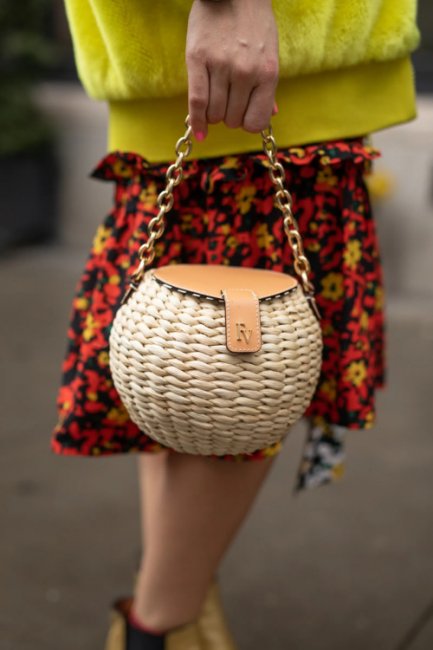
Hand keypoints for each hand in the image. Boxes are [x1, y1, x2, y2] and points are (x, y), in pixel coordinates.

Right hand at [186, 0, 278, 139]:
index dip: (248, 123)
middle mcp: (245, 73)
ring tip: (215, 98)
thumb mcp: (269, 54)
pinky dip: (197, 121)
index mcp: (267, 73)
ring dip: (214, 113)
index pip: (256, 121)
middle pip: (232, 119)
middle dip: (229, 115)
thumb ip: (268, 87)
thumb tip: (271, 115)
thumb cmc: (253, 24)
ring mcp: (221, 67)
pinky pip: (197, 102)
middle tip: (227, 100)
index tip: (243, 117)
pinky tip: (198, 131)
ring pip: (214, 113)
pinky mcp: (197, 60)